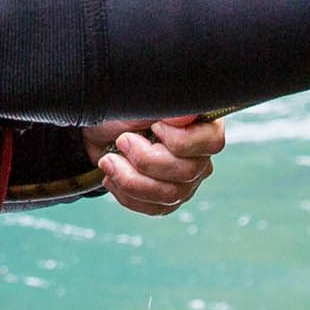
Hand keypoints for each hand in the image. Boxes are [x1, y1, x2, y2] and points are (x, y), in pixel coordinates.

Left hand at [90, 114, 224, 215]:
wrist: (98, 132)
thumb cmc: (122, 112)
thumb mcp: (141, 100)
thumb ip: (168, 107)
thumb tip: (186, 116)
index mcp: (202, 126)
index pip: (211, 142)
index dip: (180, 140)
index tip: (153, 126)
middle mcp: (200, 156)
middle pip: (187, 171)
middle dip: (146, 159)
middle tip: (122, 140)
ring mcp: (185, 181)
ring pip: (170, 194)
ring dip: (131, 178)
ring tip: (110, 161)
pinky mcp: (166, 200)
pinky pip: (155, 208)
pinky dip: (127, 194)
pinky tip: (113, 177)